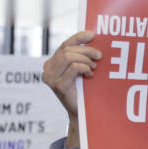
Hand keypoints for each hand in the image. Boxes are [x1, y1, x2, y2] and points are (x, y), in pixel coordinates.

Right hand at [41, 31, 100, 147]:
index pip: (65, 44)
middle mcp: (47, 69)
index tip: (92, 35)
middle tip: (99, 56)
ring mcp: (51, 78)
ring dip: (86, 59)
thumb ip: (79, 57)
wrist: (80, 113)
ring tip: (94, 67)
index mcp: (51, 63)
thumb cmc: (81, 91)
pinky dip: (84, 67)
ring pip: (70, 57)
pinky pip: (73, 67)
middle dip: (86, 50)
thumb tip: (91, 39)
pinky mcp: (58, 85)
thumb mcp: (78, 71)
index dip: (78, 37)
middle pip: (68, 50)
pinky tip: (89, 74)